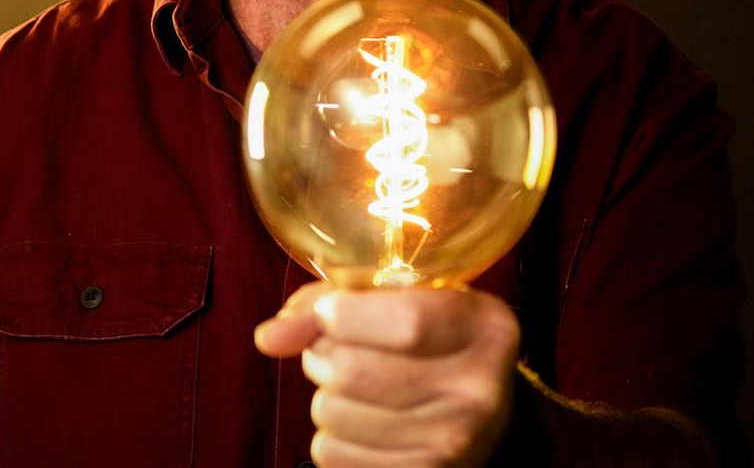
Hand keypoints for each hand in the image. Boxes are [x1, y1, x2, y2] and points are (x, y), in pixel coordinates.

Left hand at [256, 282, 520, 467]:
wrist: (482, 417)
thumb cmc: (430, 343)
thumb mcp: (400, 300)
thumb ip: (331, 303)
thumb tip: (269, 336)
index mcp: (484, 326)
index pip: (406, 321)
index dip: (346, 315)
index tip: (330, 312)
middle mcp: (478, 388)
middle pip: (355, 370)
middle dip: (322, 355)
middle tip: (333, 351)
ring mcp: (453, 442)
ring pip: (333, 412)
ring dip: (325, 396)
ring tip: (351, 388)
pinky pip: (334, 454)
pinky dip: (331, 435)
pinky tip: (361, 422)